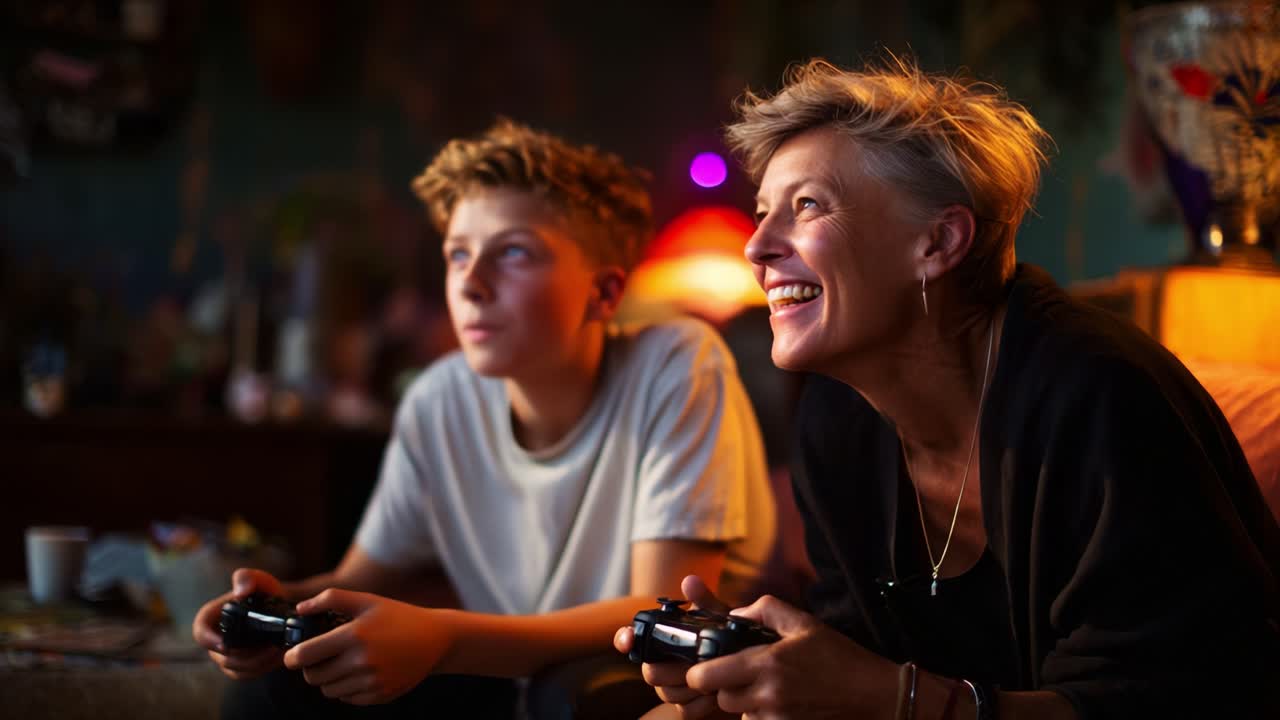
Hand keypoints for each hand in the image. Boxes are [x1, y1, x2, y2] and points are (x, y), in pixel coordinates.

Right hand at [193, 567, 286, 679]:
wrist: (282, 605)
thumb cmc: (264, 590)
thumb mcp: (257, 579)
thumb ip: (246, 578)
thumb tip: (240, 593)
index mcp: (212, 618)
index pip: (200, 632)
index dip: (208, 641)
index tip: (225, 644)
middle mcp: (217, 639)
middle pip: (222, 657)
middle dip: (246, 656)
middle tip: (271, 648)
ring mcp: (229, 655)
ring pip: (236, 669)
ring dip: (258, 664)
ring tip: (278, 651)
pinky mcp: (244, 665)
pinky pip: (248, 674)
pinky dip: (263, 668)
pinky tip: (279, 657)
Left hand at [283, 589, 445, 704]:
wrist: (435, 638)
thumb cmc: (398, 616)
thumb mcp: (367, 600)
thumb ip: (331, 599)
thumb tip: (300, 609)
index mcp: (354, 635)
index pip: (305, 655)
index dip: (292, 657)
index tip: (293, 655)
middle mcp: (362, 661)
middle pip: (313, 677)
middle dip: (311, 668)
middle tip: (321, 658)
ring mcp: (372, 681)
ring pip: (329, 691)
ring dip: (329, 679)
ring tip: (343, 664)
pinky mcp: (380, 695)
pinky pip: (347, 699)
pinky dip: (347, 688)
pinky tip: (359, 673)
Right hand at [613, 575, 735, 719]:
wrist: (750, 666)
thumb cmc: (729, 638)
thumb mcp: (720, 618)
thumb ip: (705, 601)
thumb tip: (689, 580)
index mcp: (665, 639)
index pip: (632, 638)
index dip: (626, 638)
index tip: (629, 639)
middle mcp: (662, 663)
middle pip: (650, 672)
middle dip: (676, 669)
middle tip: (698, 663)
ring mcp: (672, 687)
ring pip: (666, 693)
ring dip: (692, 686)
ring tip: (714, 676)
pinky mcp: (686, 707)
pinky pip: (683, 711)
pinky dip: (702, 704)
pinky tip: (716, 693)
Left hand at [686, 595, 897, 719]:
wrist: (872, 693)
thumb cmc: (839, 656)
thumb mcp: (804, 622)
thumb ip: (765, 609)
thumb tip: (736, 613)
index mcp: (767, 663)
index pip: (709, 676)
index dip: (700, 672)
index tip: (705, 666)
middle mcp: (768, 695)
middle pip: (722, 698)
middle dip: (725, 686)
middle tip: (743, 673)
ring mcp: (777, 718)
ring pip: (740, 714)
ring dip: (746, 703)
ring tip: (770, 688)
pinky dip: (763, 715)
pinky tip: (783, 702)